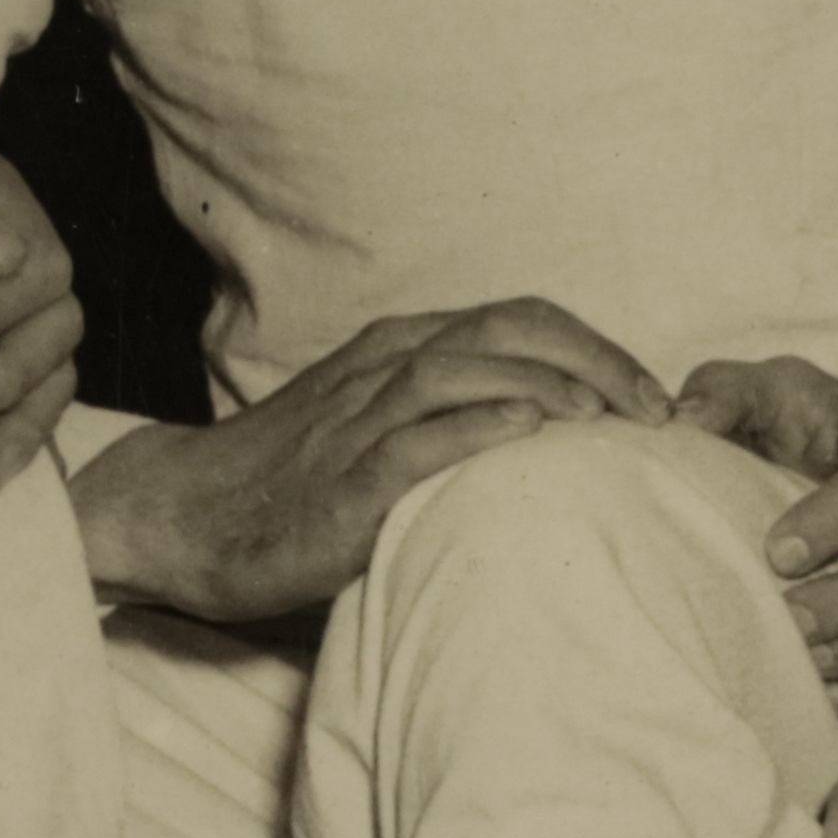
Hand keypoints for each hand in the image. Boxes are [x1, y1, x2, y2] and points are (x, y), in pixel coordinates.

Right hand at [71, 295, 664, 628]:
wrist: (181, 517)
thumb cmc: (289, 485)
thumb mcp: (376, 433)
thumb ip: (448, 423)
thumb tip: (551, 449)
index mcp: (399, 352)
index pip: (517, 320)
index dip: (595, 346)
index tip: (654, 395)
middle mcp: (382, 370)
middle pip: (506, 330)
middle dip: (594, 358)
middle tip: (656, 409)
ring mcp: (356, 423)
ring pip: (463, 371)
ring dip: (544, 386)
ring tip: (606, 418)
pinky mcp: (339, 484)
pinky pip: (412, 442)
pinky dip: (474, 429)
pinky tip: (525, 436)